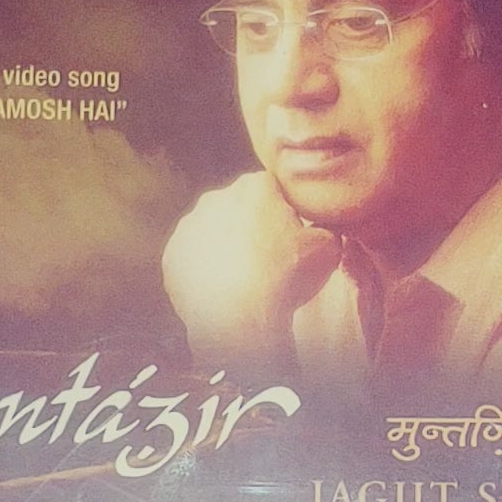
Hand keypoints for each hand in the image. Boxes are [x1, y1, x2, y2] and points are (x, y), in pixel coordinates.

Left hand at [162, 170, 340, 371]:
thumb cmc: (286, 277)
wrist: (242, 315)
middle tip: (269, 261)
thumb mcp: (328, 248)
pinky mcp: (173, 256)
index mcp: (255, 186)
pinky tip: (224, 290)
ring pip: (213, 233)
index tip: (291, 240)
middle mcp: (216, 197)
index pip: (273, 192)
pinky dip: (205, 271)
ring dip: (226, 249)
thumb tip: (322, 231)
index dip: (284, 216)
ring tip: (245, 279)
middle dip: (251, 228)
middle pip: (239, 209)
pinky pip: (193, 259)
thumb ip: (325, 229)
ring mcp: (189, 226)